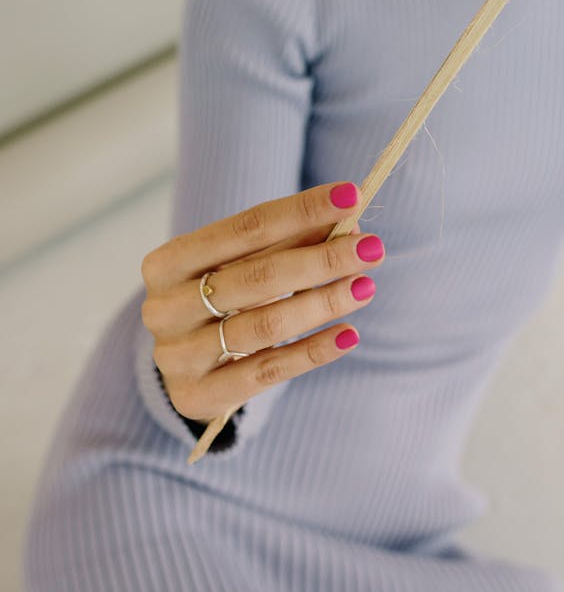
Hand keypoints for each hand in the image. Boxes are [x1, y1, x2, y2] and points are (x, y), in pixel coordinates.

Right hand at [139, 182, 383, 425]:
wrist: (182, 369)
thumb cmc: (218, 301)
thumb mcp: (241, 265)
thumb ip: (288, 241)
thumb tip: (349, 216)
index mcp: (167, 262)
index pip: (245, 228)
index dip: (302, 211)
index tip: (350, 196)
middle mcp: (165, 308)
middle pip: (256, 276)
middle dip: (321, 259)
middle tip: (371, 247)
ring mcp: (178, 356)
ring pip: (265, 325)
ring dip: (323, 303)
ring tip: (366, 287)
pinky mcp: (199, 395)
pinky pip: (268, 371)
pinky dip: (313, 351)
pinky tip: (349, 334)